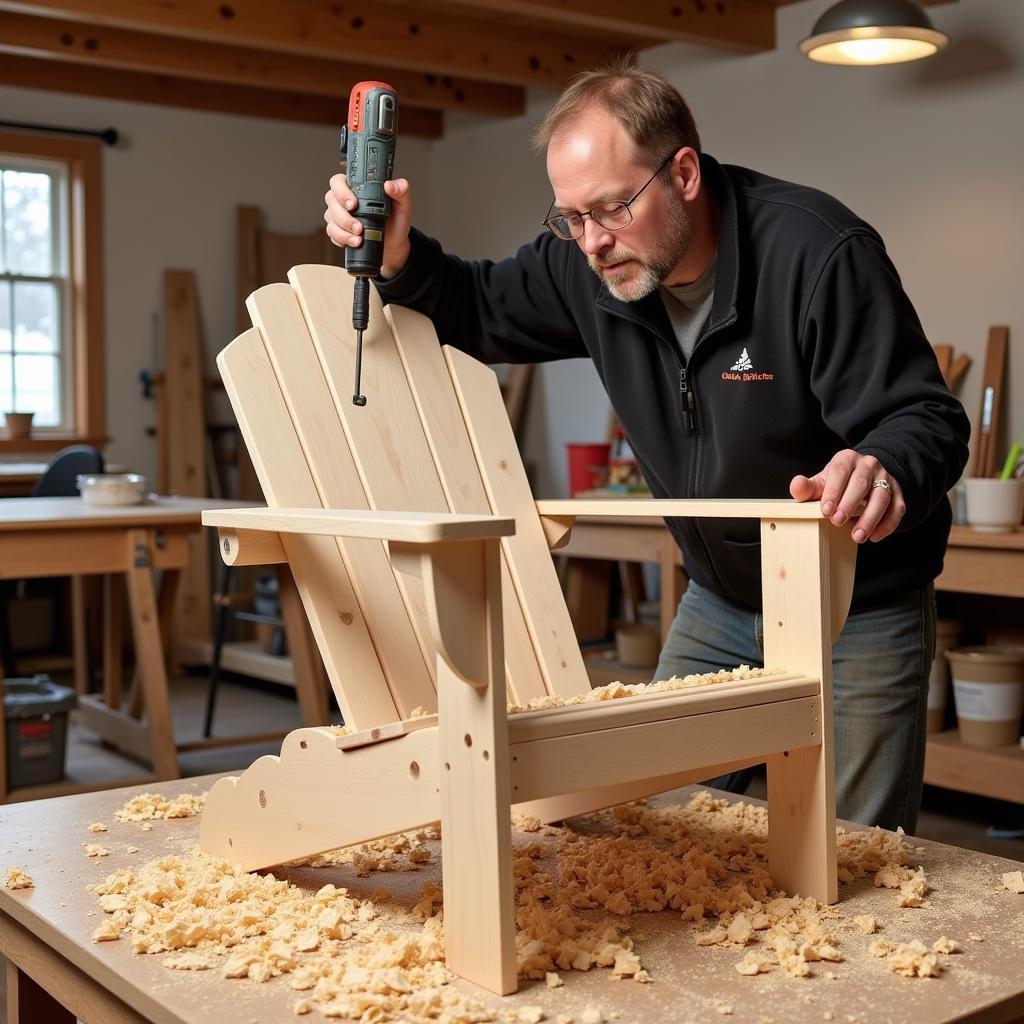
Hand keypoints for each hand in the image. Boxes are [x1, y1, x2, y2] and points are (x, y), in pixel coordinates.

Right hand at [324, 175, 412, 277]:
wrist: (394, 242)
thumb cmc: (396, 220)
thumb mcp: (403, 204)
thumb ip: (401, 190)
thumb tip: (390, 185)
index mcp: (357, 187)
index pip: (339, 181)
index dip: (342, 191)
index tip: (354, 204)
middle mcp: (344, 198)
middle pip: (331, 199)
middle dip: (343, 216)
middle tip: (359, 227)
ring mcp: (338, 214)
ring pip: (330, 218)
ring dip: (343, 230)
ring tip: (358, 239)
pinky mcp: (337, 229)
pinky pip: (331, 232)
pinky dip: (341, 239)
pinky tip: (353, 243)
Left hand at [790, 449, 905, 543]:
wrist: (864, 476)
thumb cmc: (838, 482)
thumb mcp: (821, 482)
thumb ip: (808, 487)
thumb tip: (796, 485)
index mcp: (847, 459)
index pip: (840, 472)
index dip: (833, 491)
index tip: (825, 510)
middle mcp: (868, 465)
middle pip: (861, 484)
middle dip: (849, 504)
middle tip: (837, 522)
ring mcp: (885, 478)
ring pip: (881, 497)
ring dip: (870, 518)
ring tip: (857, 536)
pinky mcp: (897, 492)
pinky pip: (897, 508)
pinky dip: (888, 523)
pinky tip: (875, 536)